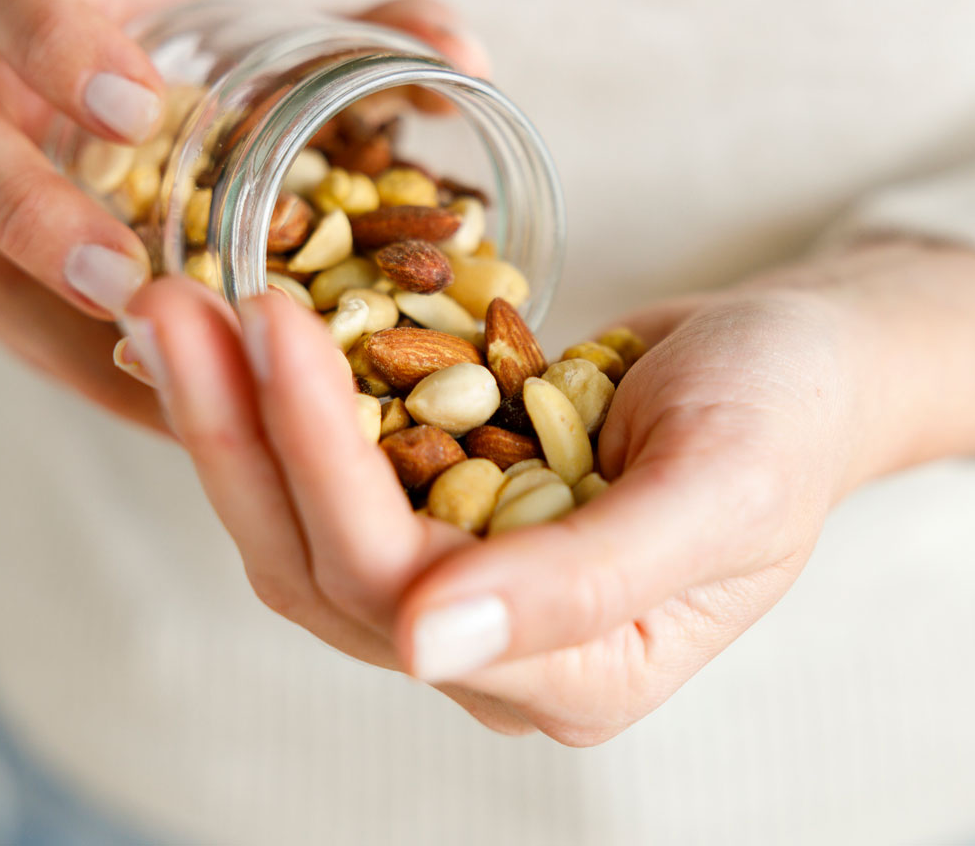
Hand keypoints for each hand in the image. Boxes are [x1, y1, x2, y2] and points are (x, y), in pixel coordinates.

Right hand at [0, 0, 487, 430]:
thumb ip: (345, 38)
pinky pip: (36, 344)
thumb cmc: (152, 56)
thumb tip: (463, 62)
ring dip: (80, 342)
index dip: (58, 46)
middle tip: (125, 276)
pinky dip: (115, 383)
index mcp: (21, 12)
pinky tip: (193, 423)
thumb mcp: (228, 32)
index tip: (137, 104)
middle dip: (33, 212)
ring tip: (161, 378)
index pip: (7, 0)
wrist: (43, 89)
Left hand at [122, 236, 974, 743]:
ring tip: (178, 305)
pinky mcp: (444, 520)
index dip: (319, 461)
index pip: (400, 589)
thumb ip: (590, 581)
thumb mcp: (722, 488)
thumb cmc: (788, 419)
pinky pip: (333, 478)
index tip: (271, 321)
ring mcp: (465, 586)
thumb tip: (425, 647)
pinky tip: (230, 336)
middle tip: (175, 301)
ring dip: (234, 419)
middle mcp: (500, 651)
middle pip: (319, 565)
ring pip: (302, 525)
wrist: (799, 365)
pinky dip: (276, 408)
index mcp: (576, 674)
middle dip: (241, 433)